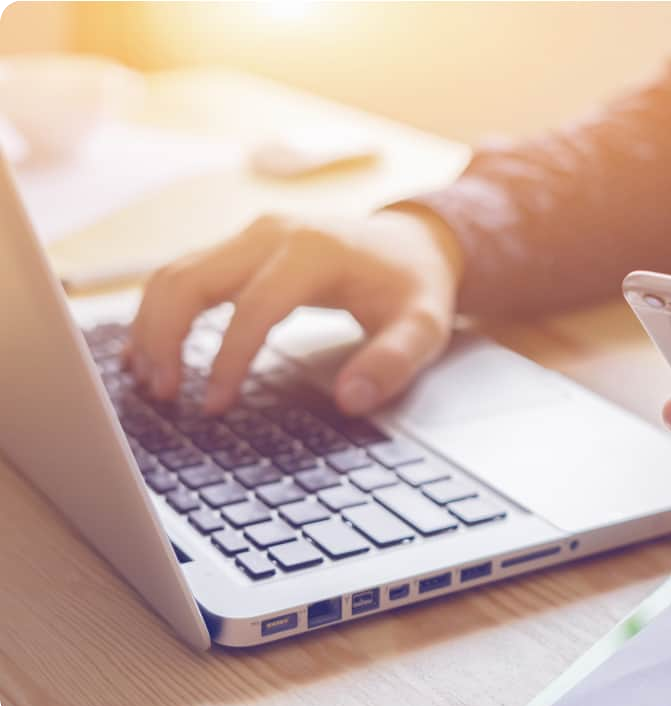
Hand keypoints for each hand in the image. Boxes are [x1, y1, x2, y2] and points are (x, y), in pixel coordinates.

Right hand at [126, 207, 463, 414]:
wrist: (414, 242)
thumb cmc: (414, 285)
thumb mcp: (423, 327)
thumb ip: (393, 362)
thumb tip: (351, 400)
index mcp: (315, 251)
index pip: (254, 307)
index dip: (228, 360)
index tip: (214, 405)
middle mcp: (273, 233)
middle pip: (192, 279)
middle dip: (165, 338)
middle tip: (162, 394)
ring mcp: (252, 236)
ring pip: (176, 273)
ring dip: (152, 326)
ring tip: (150, 381)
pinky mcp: (241, 247)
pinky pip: (184, 274)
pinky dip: (159, 311)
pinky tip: (147, 350)